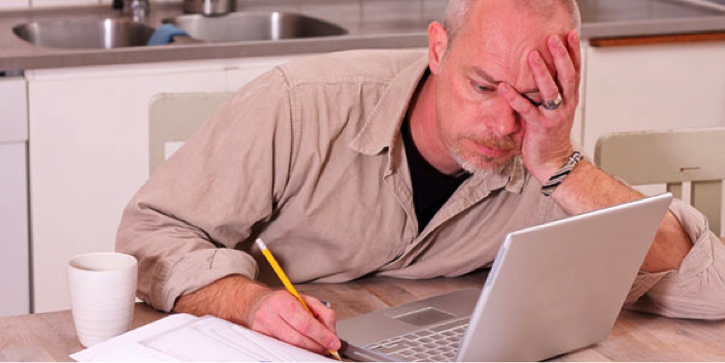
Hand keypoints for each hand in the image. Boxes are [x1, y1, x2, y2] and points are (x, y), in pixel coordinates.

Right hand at [248, 290, 340, 354]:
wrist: (256, 304)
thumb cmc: (282, 302)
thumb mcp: (305, 300)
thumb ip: (323, 313)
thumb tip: (331, 331)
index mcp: (283, 301)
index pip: (306, 323)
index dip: (322, 336)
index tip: (333, 342)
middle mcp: (270, 315)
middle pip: (298, 339)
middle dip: (317, 346)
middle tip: (328, 348)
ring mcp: (262, 330)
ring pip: (290, 347)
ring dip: (308, 350)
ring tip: (317, 347)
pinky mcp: (259, 340)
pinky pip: (282, 349)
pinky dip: (296, 350)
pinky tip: (303, 347)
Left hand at [498, 30, 581, 182]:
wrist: (553, 162)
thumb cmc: (550, 135)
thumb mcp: (554, 109)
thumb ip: (549, 92)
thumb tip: (537, 70)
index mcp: (570, 99)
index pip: (575, 71)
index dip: (573, 52)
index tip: (570, 34)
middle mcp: (565, 105)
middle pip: (567, 76)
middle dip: (560, 56)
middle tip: (552, 39)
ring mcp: (554, 116)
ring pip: (551, 91)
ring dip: (541, 72)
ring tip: (532, 56)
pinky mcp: (539, 127)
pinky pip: (526, 109)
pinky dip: (514, 97)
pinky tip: (504, 86)